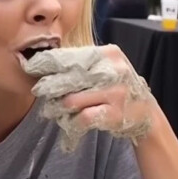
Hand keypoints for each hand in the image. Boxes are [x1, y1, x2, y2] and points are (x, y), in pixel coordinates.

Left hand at [23, 46, 154, 151]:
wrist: (146, 114)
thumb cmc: (117, 88)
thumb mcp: (105, 67)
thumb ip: (80, 63)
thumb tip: (43, 62)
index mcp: (107, 54)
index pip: (69, 56)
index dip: (46, 62)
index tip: (30, 66)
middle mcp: (113, 71)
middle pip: (67, 77)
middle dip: (48, 87)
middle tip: (38, 92)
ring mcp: (115, 93)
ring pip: (70, 100)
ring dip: (57, 108)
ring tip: (53, 111)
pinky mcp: (114, 114)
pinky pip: (81, 118)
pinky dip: (71, 123)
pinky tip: (69, 124)